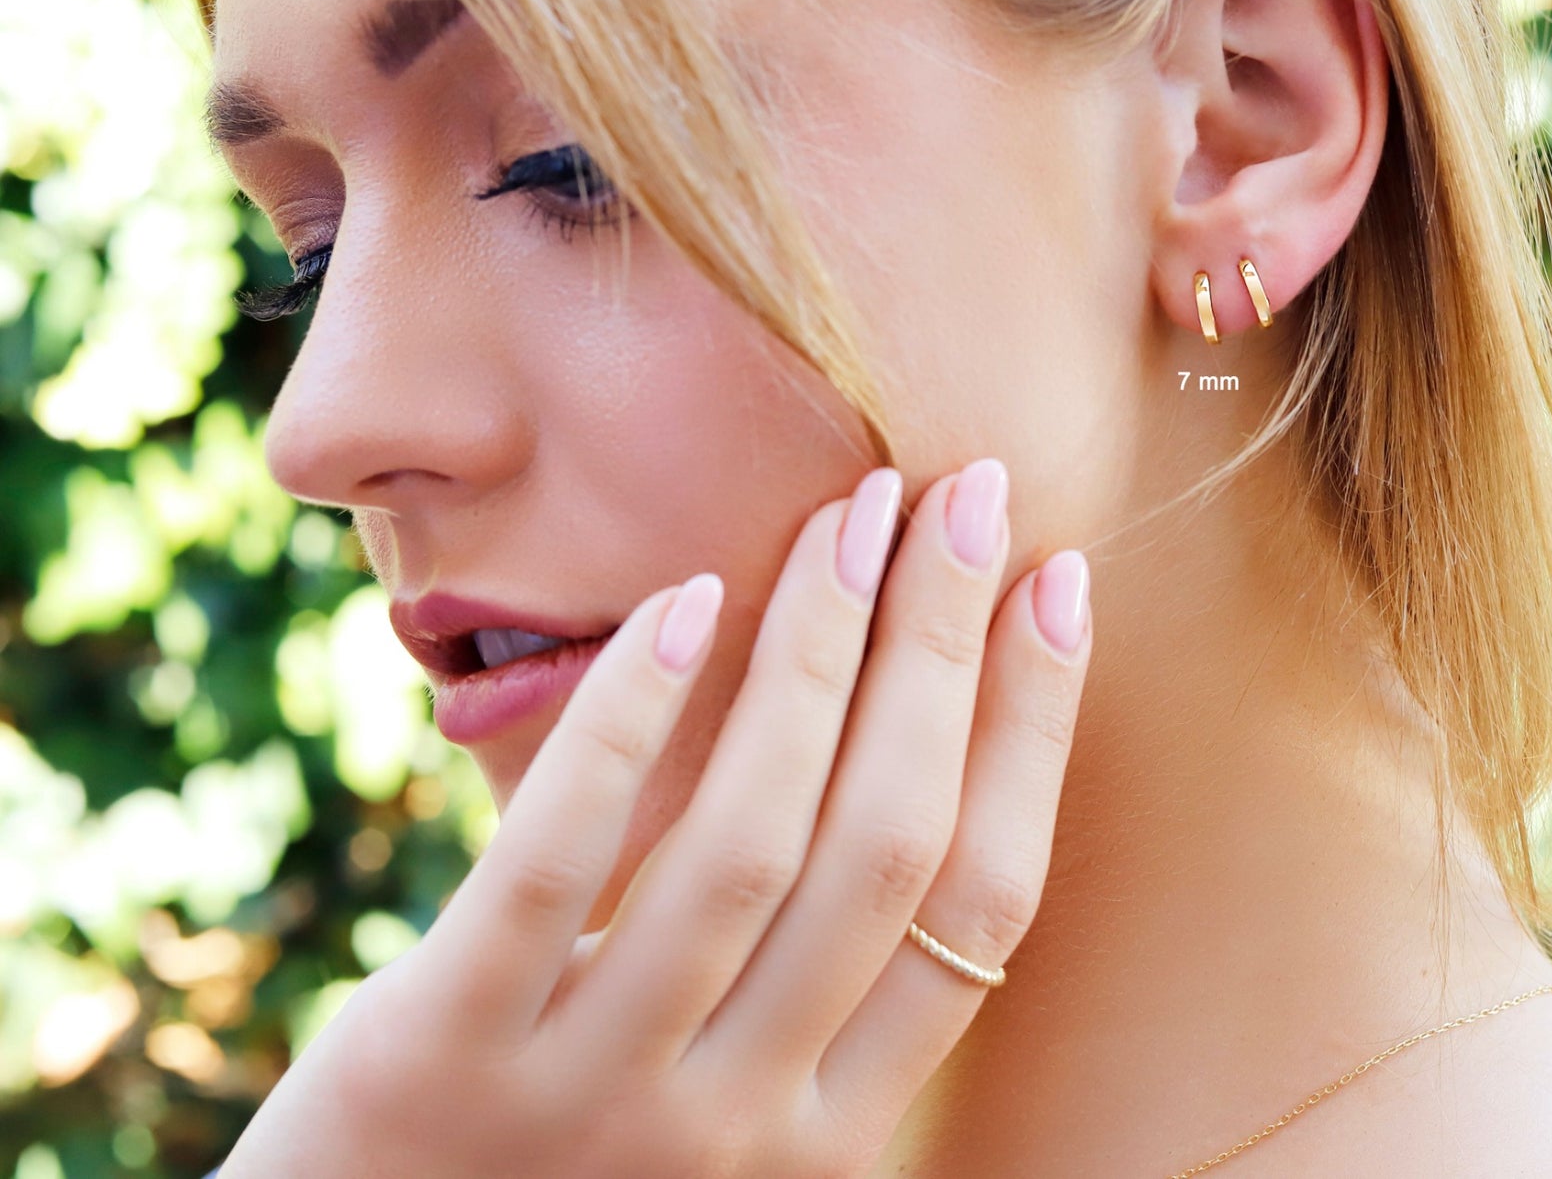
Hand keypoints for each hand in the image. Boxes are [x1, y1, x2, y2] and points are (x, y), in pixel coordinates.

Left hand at [218, 459, 1092, 1178]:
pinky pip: (557, 861)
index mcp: (832, 1134)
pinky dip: (631, 720)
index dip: (1033, 730)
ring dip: (817, 653)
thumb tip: (883, 728)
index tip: (1056, 583)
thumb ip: (795, 973)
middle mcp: (742, 1129)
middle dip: (942, 650)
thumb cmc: (555, 1168)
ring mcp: (593, 1100)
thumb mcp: (716, 1101)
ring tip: (851, 517)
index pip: (982, 905)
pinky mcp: (442, 1057)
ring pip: (751, 841)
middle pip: (888, 847)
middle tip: (967, 492)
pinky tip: (684, 602)